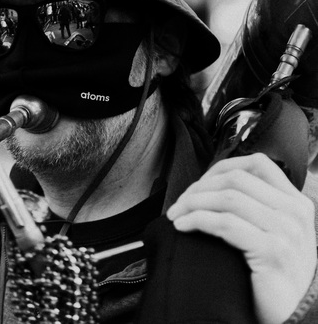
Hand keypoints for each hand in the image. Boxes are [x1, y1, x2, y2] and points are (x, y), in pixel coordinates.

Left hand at [167, 153, 316, 323]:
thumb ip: (260, 207)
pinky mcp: (272, 251)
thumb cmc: (278, 276)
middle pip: (237, 179)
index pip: (258, 163)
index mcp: (296, 202)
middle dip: (200, 187)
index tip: (199, 184)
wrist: (294, 317)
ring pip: (228, 198)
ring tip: (176, 214)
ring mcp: (286, 231)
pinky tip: (183, 226)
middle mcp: (294, 211)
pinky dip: (197, 220)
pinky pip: (226, 224)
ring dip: (193, 203)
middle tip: (180, 203)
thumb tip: (216, 185)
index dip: (222, 168)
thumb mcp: (279, 233)